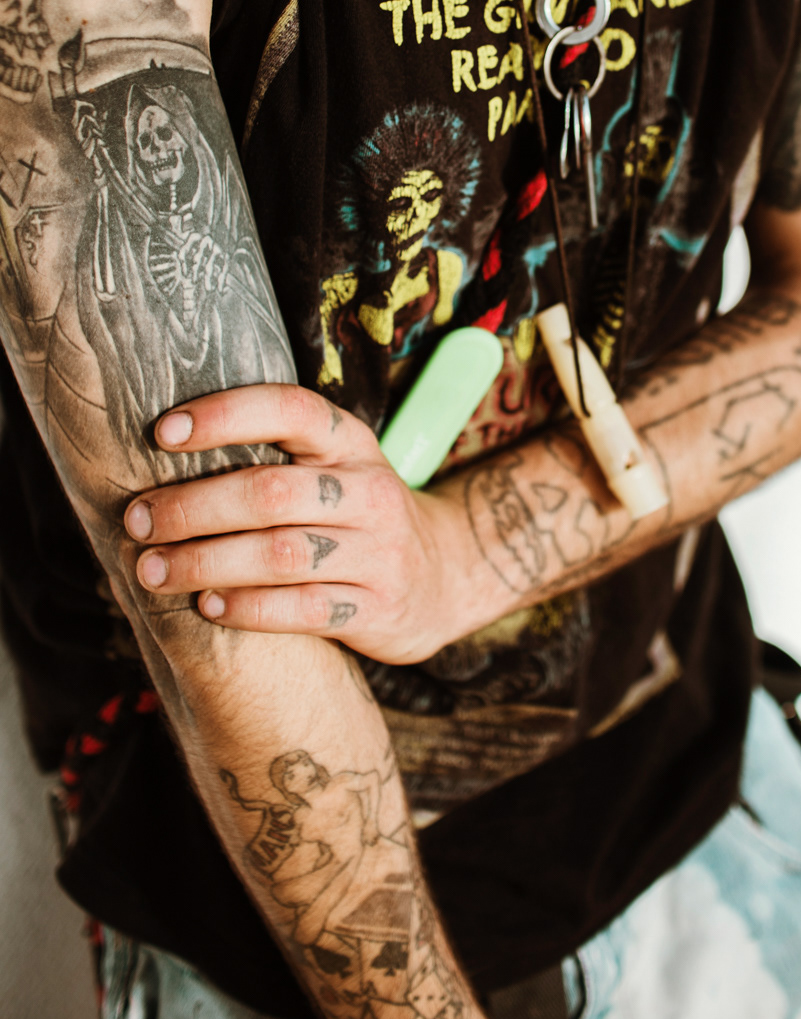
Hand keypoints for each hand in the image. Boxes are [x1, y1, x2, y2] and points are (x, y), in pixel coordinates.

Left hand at [122, 384, 464, 664]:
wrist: (445, 573)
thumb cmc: (357, 513)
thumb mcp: (335, 467)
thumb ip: (275, 455)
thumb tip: (165, 451)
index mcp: (351, 443)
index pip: (290, 409)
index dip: (225, 415)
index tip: (162, 433)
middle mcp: (368, 490)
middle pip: (270, 491)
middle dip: (192, 507)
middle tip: (138, 520)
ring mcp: (378, 551)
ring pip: (279, 553)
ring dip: (204, 562)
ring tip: (153, 570)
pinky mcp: (377, 607)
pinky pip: (301, 609)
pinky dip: (246, 608)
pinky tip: (206, 605)